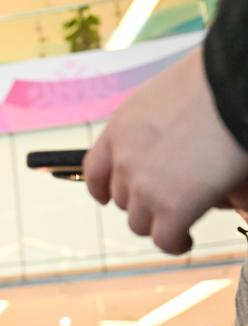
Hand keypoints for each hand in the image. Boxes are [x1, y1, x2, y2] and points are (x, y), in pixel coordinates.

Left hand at [84, 47, 247, 254]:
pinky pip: (165, 238)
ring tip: (178, 223)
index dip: (102, 187)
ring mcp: (145, 186)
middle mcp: (124, 159)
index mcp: (121, 129)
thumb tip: (172, 149)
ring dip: (158, 224)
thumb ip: (158, 126)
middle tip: (166, 201)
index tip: (106, 197)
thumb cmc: (216, 79)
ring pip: (139, 222)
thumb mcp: (169, 97)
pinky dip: (174, 243)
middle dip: (141, 202)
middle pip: (122, 198)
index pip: (95, 169)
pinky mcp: (172, 207)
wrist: (236, 84)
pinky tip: (185, 240)